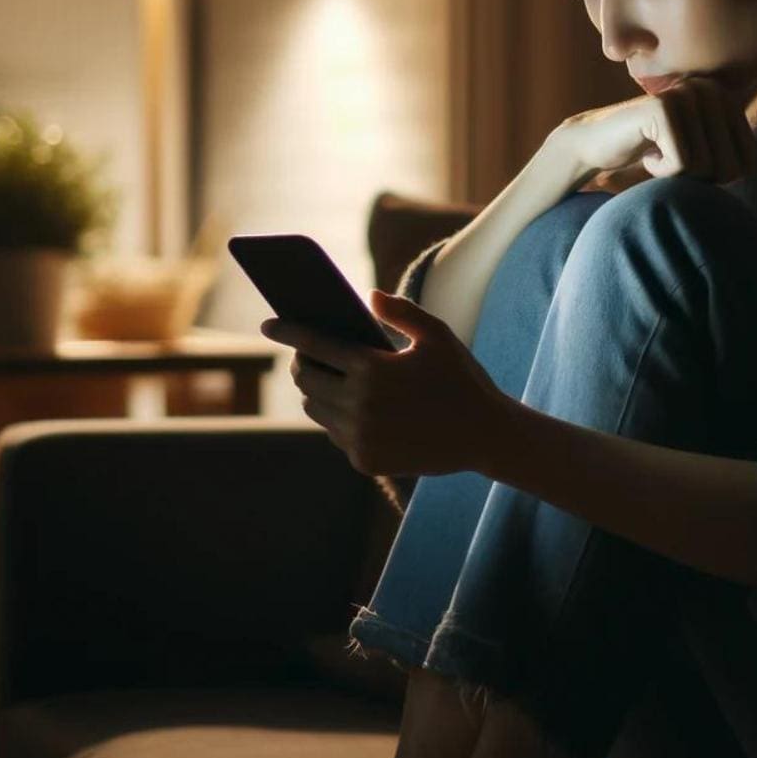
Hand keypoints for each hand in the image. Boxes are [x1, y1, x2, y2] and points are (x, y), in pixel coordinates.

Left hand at [261, 289, 512, 477]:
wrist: (486, 436)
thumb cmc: (462, 379)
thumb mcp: (438, 336)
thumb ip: (401, 311)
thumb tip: (368, 296)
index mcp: (373, 369)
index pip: (315, 344)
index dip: (288, 330)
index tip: (270, 324)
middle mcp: (360, 405)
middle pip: (306, 379)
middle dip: (301, 363)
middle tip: (306, 354)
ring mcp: (360, 437)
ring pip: (316, 409)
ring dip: (316, 392)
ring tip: (325, 378)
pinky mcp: (365, 461)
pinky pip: (336, 434)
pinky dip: (338, 418)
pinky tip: (352, 407)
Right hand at [555, 71, 756, 186]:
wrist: (599, 144)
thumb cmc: (654, 153)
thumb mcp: (703, 152)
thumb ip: (733, 153)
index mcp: (728, 98)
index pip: (749, 163)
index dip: (718, 178)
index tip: (690, 162)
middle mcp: (712, 89)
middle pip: (730, 168)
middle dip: (697, 178)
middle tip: (671, 160)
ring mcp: (687, 95)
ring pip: (705, 168)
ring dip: (676, 175)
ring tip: (657, 153)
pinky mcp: (664, 108)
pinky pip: (682, 164)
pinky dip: (660, 172)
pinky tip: (645, 153)